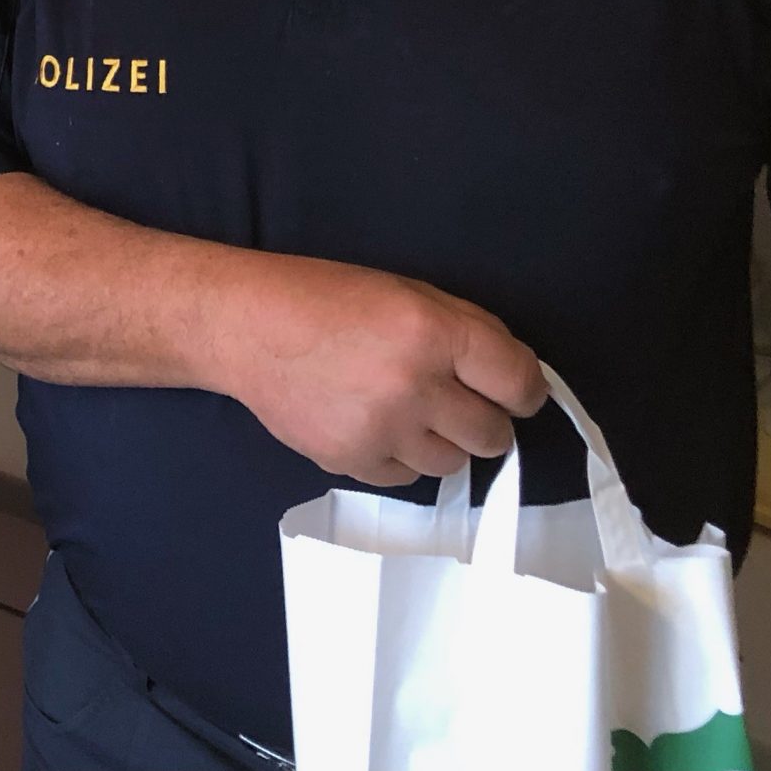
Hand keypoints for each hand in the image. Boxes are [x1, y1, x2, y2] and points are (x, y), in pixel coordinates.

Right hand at [214, 253, 545, 486]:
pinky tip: (371, 422)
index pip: (519, 383)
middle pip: (493, 435)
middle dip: (484, 419)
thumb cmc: (328, 299)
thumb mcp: (407, 293)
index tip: (513, 392)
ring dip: (441, 441)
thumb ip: (467, 332)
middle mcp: (414, 386)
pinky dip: (400, 456)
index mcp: (433, 331)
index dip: (525, 390)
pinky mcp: (352, 463)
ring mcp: (382, 431)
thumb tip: (517, 379)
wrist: (245, 327)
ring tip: (406, 410)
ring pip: (453, 463)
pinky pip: (407, 478)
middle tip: (454, 400)